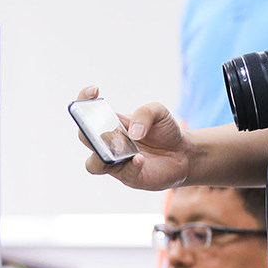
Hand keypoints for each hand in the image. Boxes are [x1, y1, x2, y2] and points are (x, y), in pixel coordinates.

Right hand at [75, 85, 189, 190]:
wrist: (184, 153)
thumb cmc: (165, 131)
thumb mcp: (159, 112)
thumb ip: (145, 113)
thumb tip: (133, 132)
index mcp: (110, 124)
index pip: (88, 113)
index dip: (83, 101)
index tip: (93, 90)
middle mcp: (108, 144)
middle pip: (85, 138)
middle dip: (87, 131)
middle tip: (98, 125)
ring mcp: (116, 162)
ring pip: (93, 164)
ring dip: (101, 156)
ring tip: (116, 147)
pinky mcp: (130, 177)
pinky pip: (124, 174)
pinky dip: (130, 166)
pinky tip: (139, 159)